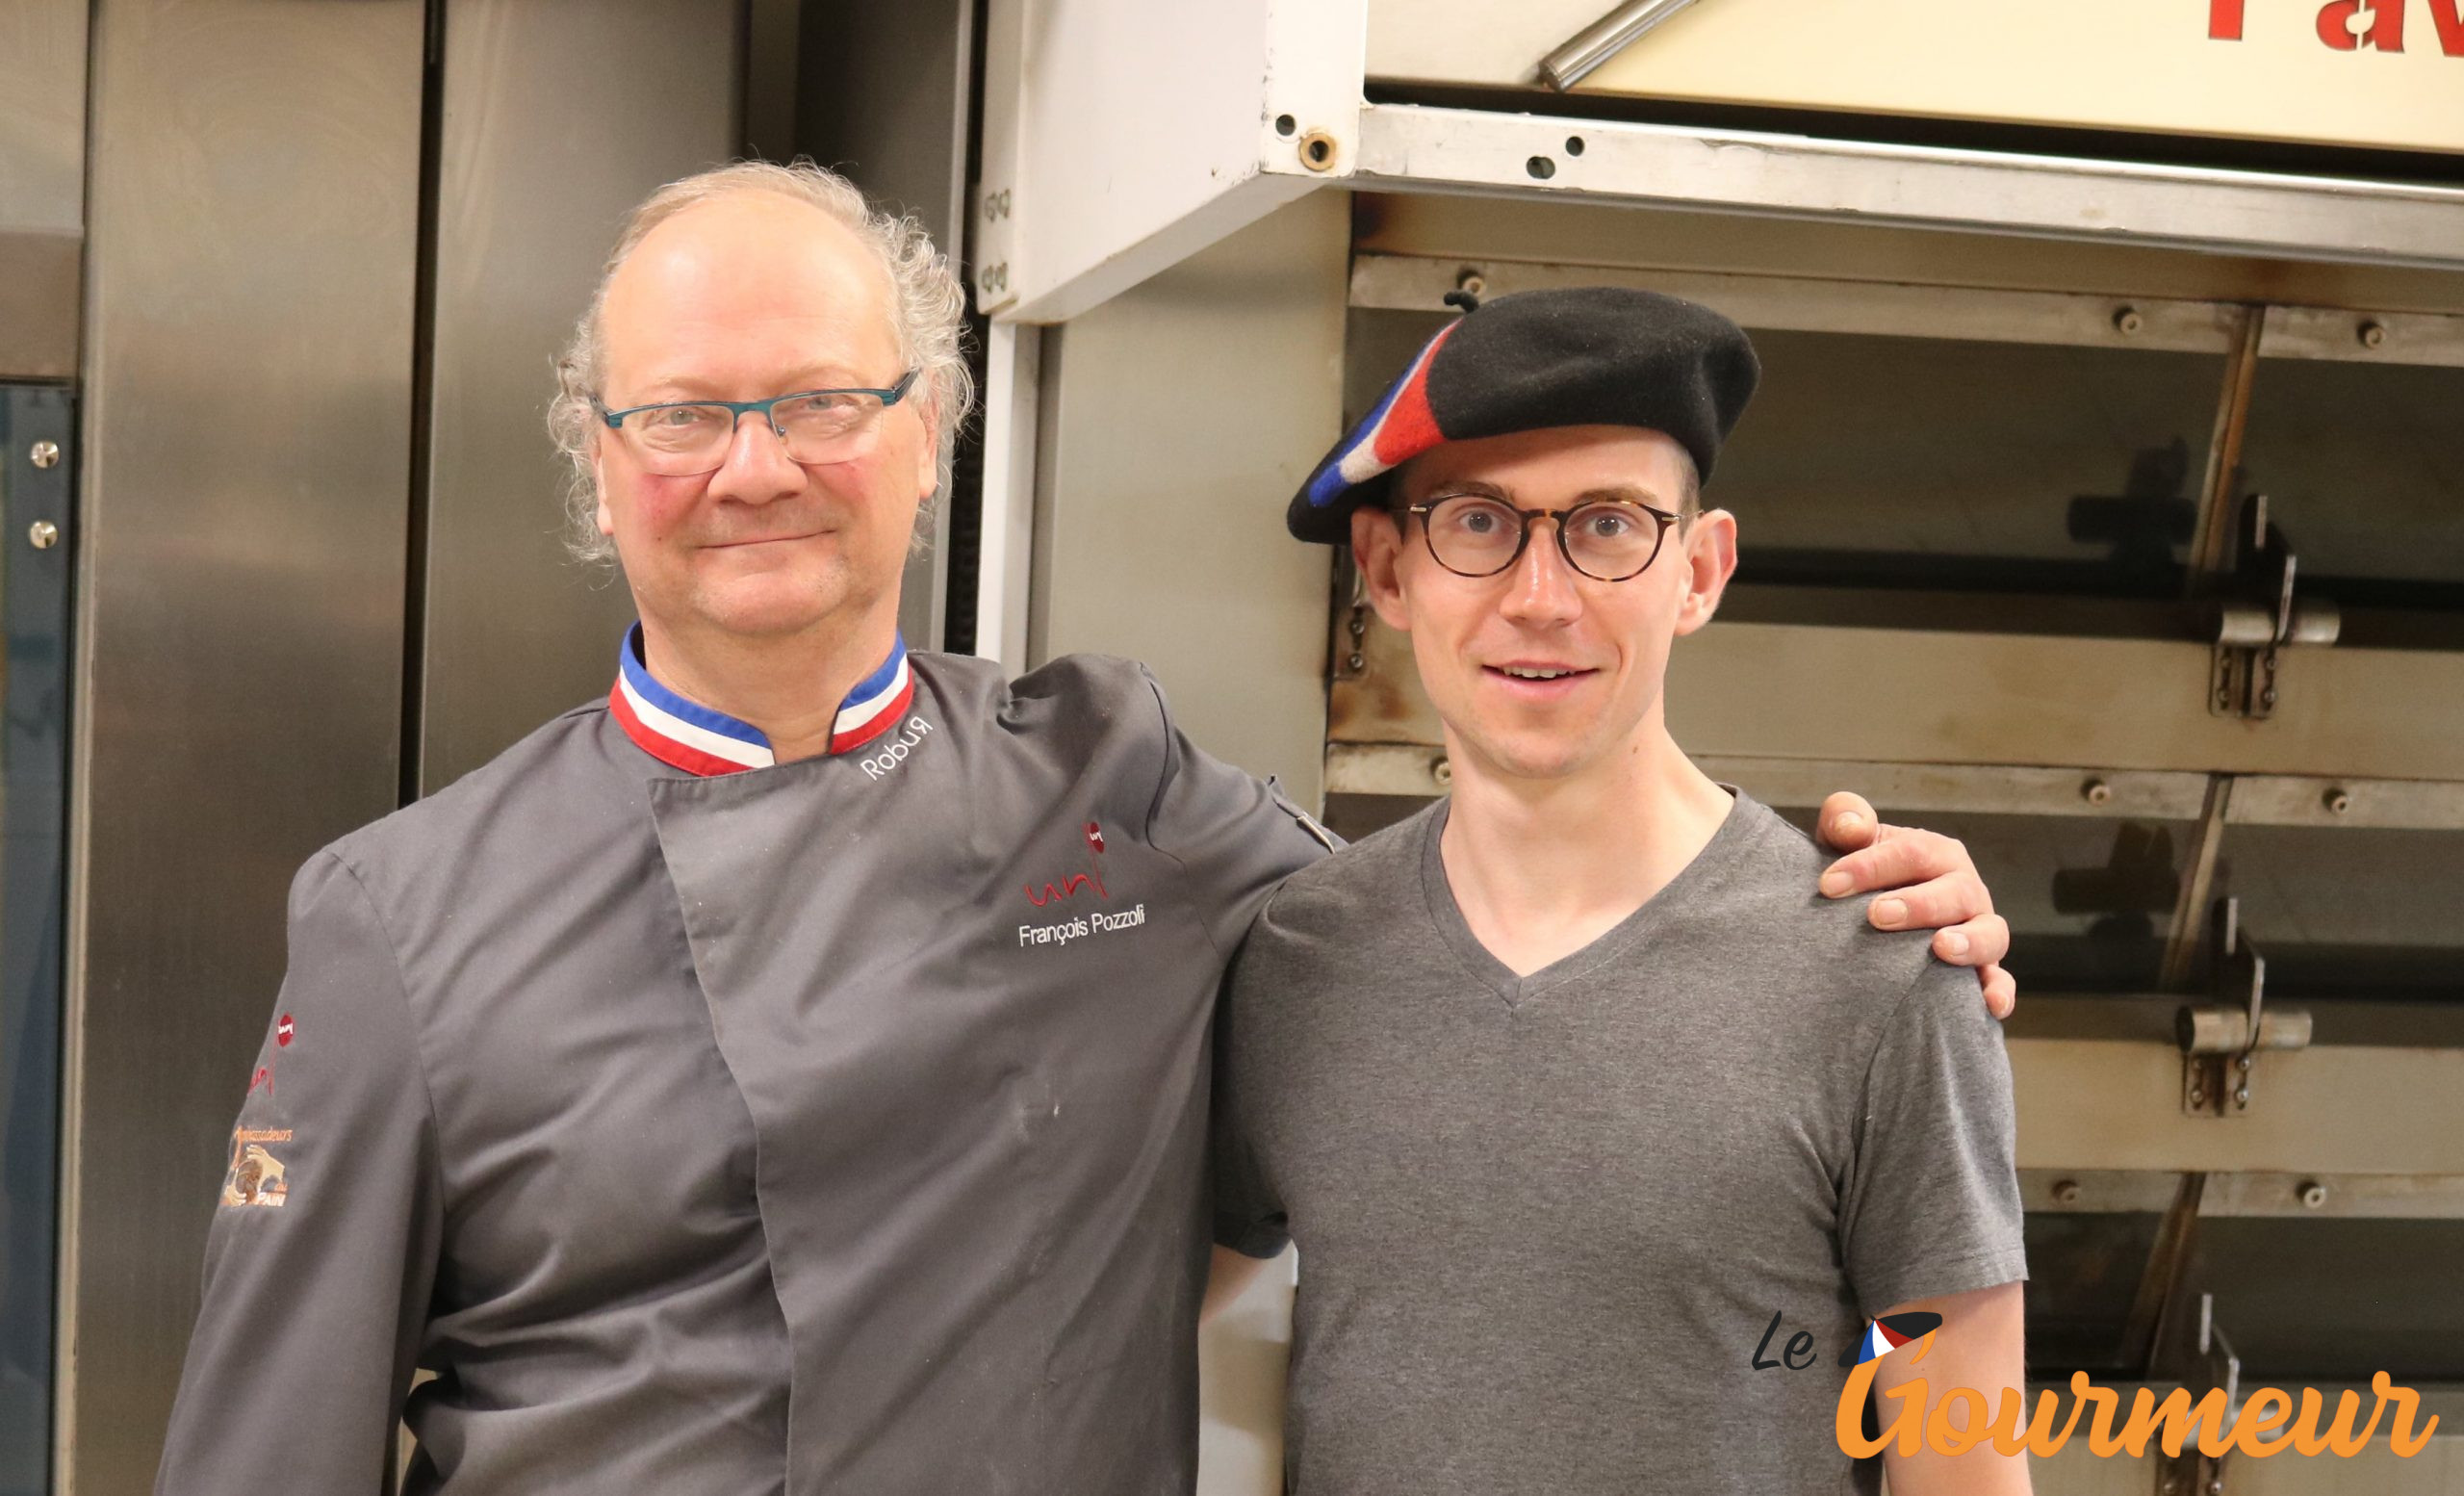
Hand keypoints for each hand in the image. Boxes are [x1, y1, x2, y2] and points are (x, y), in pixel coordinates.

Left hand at [1815, 792, 2014, 1019]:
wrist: (1863, 917)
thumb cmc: (1858, 875)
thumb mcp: (1844, 843)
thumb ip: (1844, 820)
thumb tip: (1851, 827)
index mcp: (1935, 853)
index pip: (1911, 853)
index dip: (1871, 866)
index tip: (1828, 885)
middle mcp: (1963, 889)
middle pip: (1955, 891)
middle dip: (1918, 903)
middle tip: (1877, 915)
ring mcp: (1976, 930)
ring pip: (1990, 932)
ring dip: (1969, 941)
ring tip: (1940, 948)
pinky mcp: (1980, 969)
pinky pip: (1999, 980)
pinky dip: (1998, 991)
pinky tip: (1989, 1005)